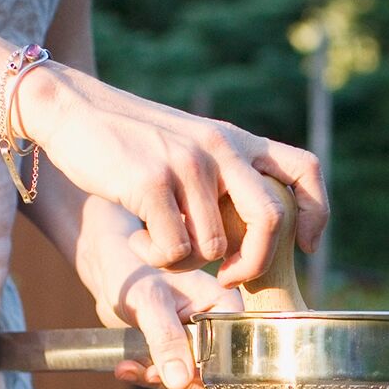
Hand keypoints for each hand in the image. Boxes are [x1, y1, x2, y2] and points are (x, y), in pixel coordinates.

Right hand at [19, 63, 328, 287]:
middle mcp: (220, 148)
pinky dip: (157, 258)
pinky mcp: (153, 183)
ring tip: (158, 242)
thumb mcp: (190, 143)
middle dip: (256, 262)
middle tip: (229, 278)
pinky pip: (174, 249)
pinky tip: (139, 239)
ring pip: (213, 246)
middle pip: (271, 218)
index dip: (315, 213)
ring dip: (186, 261)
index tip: (306, 247)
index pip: (304, 170)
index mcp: (235, 140)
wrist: (72, 110)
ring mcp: (188, 164)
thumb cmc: (130, 140)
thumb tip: (255, 223)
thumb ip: (224, 173)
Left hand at [75, 200, 242, 388]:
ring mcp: (197, 344)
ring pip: (189, 382)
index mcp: (224, 306)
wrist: (111, 271)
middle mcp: (217, 327)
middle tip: (147, 373)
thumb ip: (166, 339)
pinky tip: (125, 368)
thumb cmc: (133, 272)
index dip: (205, 371)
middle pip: (212, 374)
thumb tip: (181, 382)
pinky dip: (147, 378)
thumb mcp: (150, 302)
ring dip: (159, 381)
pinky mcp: (177, 355)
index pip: (230, 353)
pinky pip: (171, 380)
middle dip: (178, 381)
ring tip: (128, 368)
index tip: (175, 377)